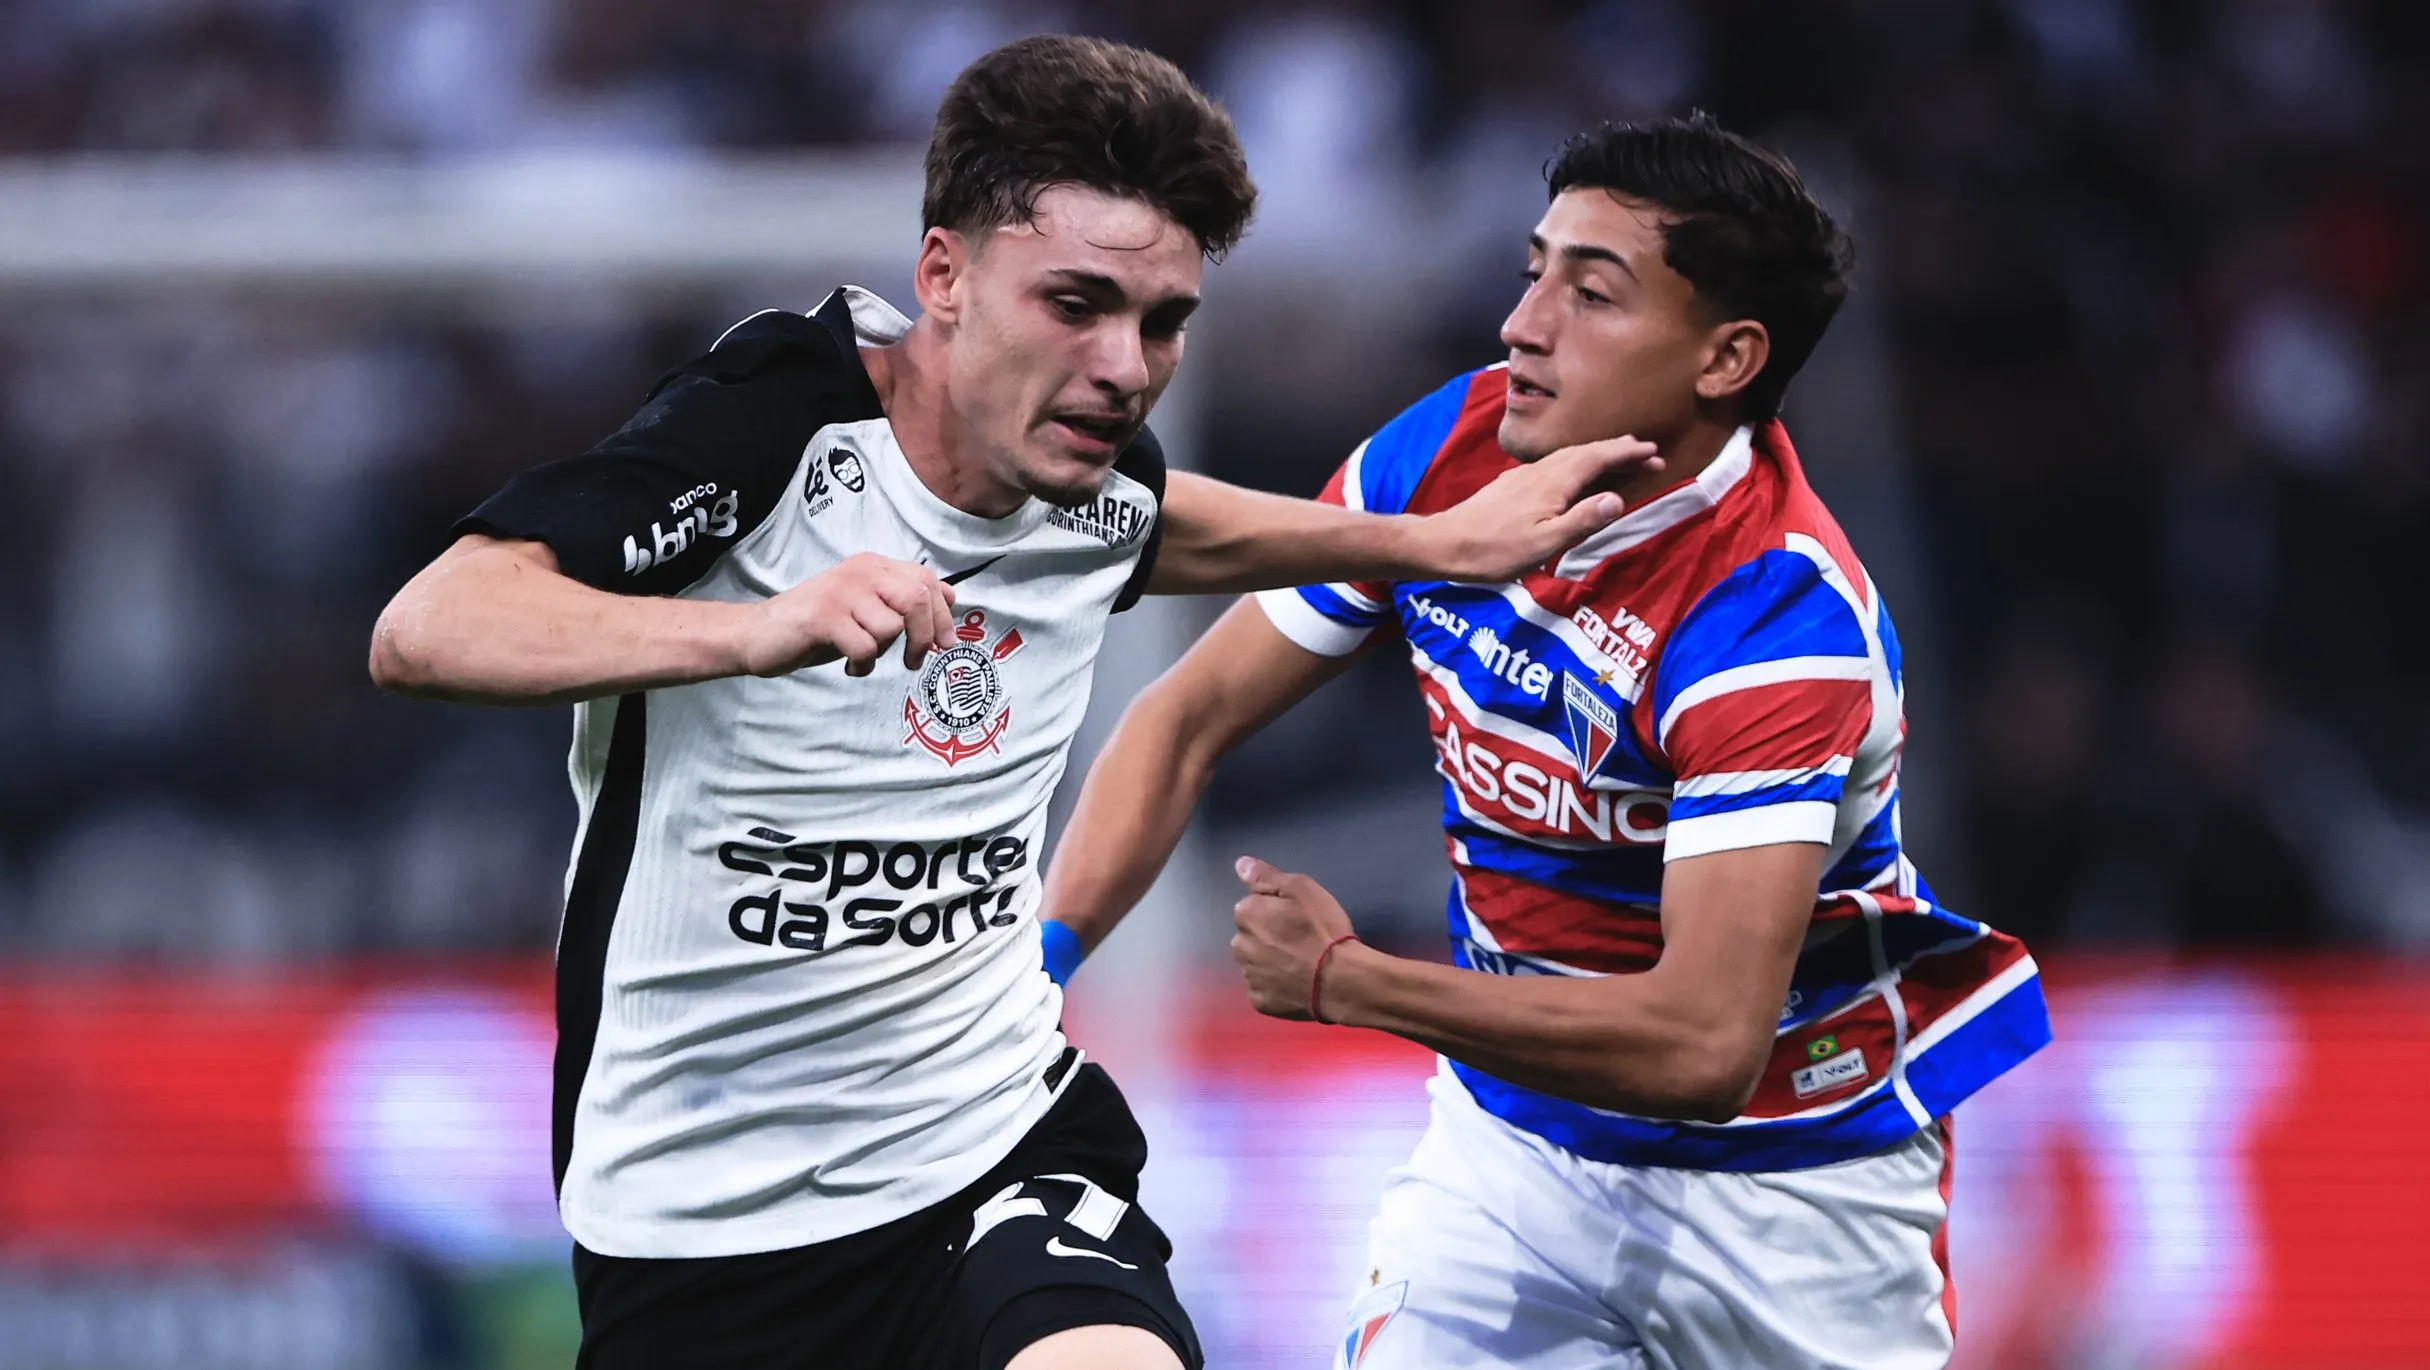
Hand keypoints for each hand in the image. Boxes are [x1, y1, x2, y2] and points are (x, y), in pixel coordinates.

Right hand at [740, 553, 956, 677]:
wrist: (759, 634)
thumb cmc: (818, 625)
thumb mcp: (865, 607)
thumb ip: (901, 601)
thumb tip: (951, 598)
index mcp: (874, 565)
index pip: (927, 581)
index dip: (943, 615)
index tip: (945, 644)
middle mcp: (861, 571)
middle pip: (917, 600)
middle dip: (924, 637)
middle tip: (914, 661)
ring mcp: (842, 592)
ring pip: (891, 627)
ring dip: (881, 652)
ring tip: (860, 655)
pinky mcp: (824, 616)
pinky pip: (865, 647)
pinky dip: (862, 665)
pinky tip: (849, 665)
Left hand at [1230, 856, 1355, 1021]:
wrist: (1340, 980)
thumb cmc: (1322, 929)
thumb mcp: (1300, 889)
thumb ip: (1266, 876)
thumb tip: (1240, 864)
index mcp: (1246, 914)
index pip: (1252, 906)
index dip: (1275, 910)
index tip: (1297, 918)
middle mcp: (1238, 945)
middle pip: (1251, 935)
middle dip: (1268, 936)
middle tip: (1300, 941)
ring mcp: (1248, 976)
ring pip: (1256, 962)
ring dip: (1270, 960)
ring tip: (1300, 963)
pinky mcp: (1259, 1001)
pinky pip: (1264, 988)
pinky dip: (1276, 985)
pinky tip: (1296, 982)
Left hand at [1413, 435, 1662, 580]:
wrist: (1446, 544)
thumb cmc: (1496, 550)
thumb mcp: (1544, 544)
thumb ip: (1582, 520)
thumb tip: (1619, 499)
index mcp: (1554, 482)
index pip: (1598, 458)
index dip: (1627, 454)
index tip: (1653, 452)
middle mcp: (1540, 471)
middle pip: (1586, 452)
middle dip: (1618, 451)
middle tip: (1646, 453)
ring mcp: (1524, 475)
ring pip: (1568, 457)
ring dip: (1597, 455)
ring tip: (1618, 459)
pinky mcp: (1512, 484)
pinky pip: (1554, 465)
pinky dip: (1575, 464)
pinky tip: (1573, 475)